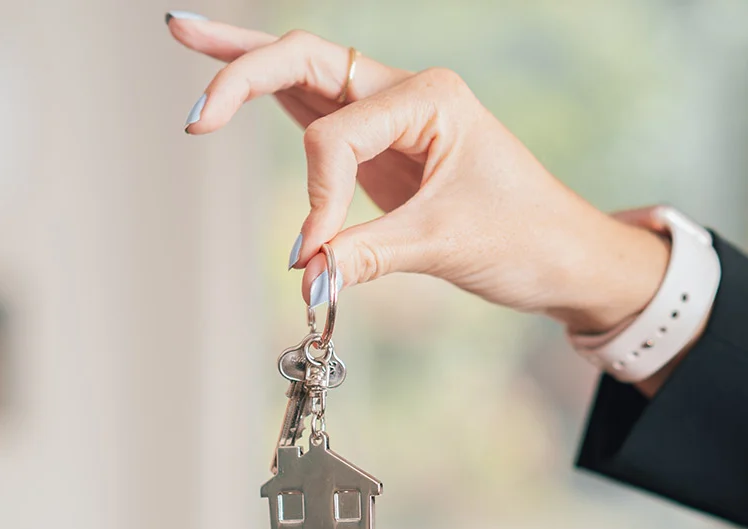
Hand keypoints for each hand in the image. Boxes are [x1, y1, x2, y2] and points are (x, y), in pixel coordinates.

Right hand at [168, 17, 670, 334]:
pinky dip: (266, 96)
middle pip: (306, 60)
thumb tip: (304, 276)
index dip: (316, 197)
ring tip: (182, 31)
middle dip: (242, 70)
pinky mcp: (377, 146)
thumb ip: (366, 256)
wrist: (565, 255)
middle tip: (192, 110)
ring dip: (241, 61)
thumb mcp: (445, 244)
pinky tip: (225, 80)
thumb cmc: (524, 237)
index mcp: (429, 97)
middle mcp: (404, 93)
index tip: (316, 258)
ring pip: (302, 73)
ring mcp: (387, 115)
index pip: (336, 135)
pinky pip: (313, 111)